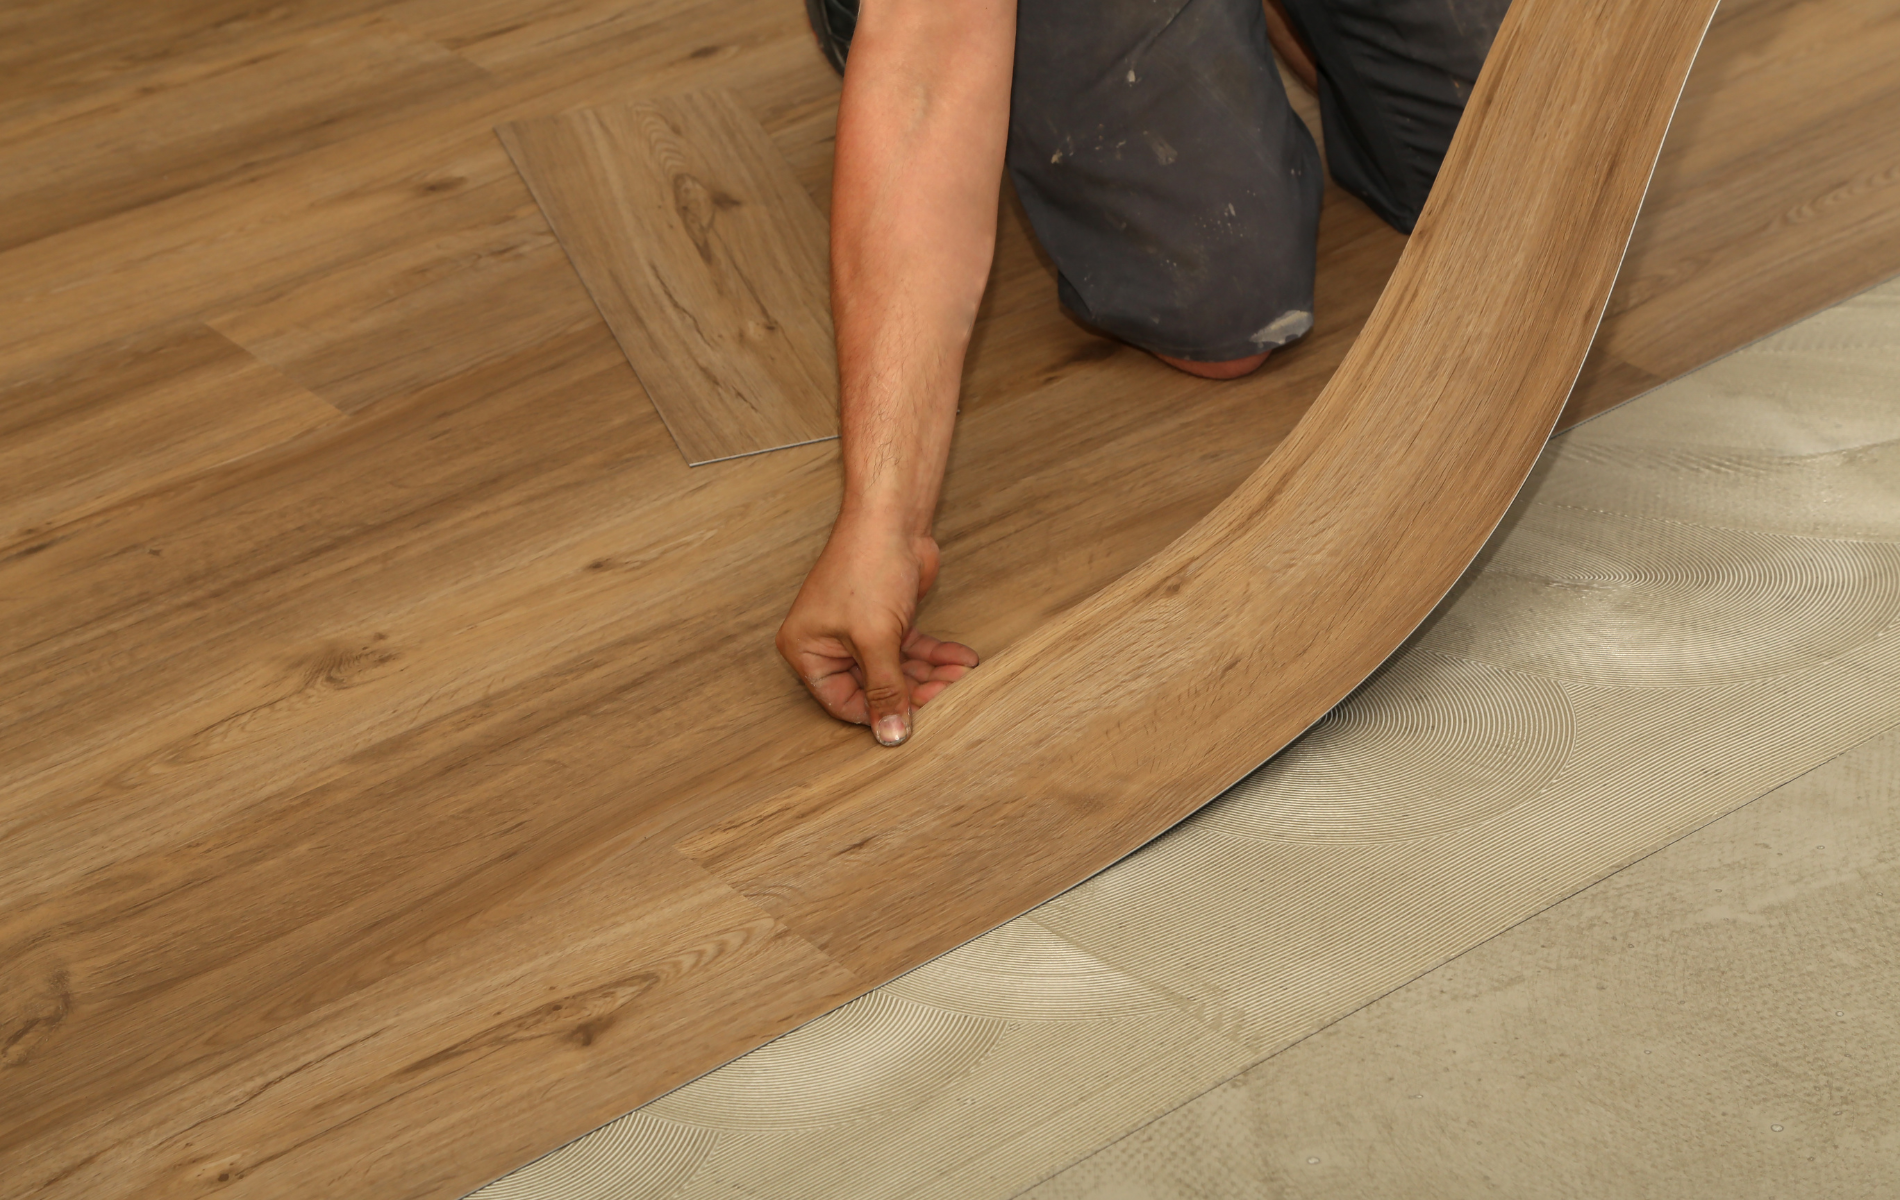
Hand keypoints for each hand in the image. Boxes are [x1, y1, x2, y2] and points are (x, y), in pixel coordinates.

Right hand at [777, 514, 978, 744]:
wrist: (893, 518)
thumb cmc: (867, 567)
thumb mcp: (874, 639)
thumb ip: (884, 690)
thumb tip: (889, 736)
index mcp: (807, 650)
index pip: (842, 702)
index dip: (878, 713)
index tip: (913, 722)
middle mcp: (829, 644)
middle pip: (873, 687)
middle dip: (914, 692)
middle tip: (947, 693)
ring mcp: (859, 632)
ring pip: (898, 670)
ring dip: (931, 675)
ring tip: (960, 677)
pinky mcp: (887, 620)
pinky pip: (911, 650)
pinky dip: (936, 655)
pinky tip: (961, 660)